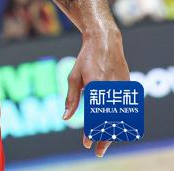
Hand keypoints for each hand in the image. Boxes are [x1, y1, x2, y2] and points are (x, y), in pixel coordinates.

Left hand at [62, 29, 129, 157]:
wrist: (105, 42)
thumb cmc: (86, 59)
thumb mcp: (74, 77)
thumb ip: (72, 98)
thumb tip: (66, 117)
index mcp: (96, 86)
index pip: (95, 115)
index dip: (91, 131)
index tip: (86, 142)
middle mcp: (112, 88)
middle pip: (110, 120)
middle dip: (104, 137)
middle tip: (96, 150)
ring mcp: (122, 87)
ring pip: (120, 116)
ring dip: (113, 131)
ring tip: (104, 142)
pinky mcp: (128, 86)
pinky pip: (124, 108)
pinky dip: (120, 119)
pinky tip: (113, 127)